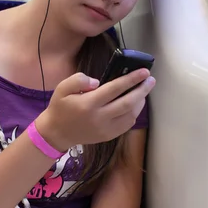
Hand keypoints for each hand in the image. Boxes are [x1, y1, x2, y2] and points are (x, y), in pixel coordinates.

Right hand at [36, 69, 154, 150]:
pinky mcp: (108, 136)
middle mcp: (99, 118)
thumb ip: (79, 79)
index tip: (143, 71)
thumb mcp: (62, 88)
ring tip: (144, 90)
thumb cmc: (60, 107)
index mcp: (88, 104)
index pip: (115, 88)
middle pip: (127, 103)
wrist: (57, 132)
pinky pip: (126, 125)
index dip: (131, 79)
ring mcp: (105, 129)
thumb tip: (97, 82)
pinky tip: (135, 104)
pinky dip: (134, 113)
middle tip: (151, 80)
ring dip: (140, 102)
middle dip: (142, 90)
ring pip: (130, 115)